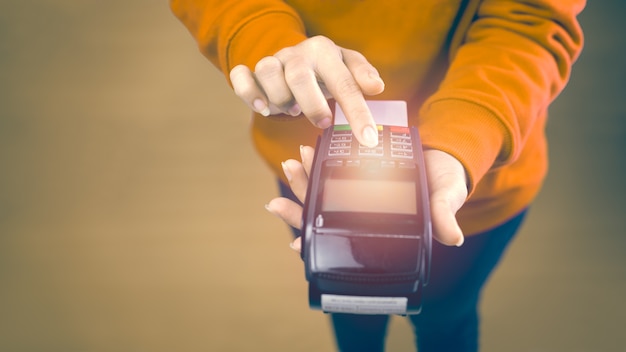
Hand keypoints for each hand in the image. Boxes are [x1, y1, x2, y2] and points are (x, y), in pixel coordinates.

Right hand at [229, 36, 384, 146]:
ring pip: (268, 74)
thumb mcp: (348, 67)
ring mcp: (272, 62)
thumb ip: (362, 75)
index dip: (357, 112)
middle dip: (312, 105)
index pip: (344, 82)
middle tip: (324, 122)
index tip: (367, 139)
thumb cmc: (326, 69)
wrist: (296, 58)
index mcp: (325, 51)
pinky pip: (241, 76)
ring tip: (293, 110)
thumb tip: (377, 86)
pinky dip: (248, 92)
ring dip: (281, 99)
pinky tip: (263, 108)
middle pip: (300, 77)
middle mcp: (297, 54)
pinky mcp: (252, 72)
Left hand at [266, 146, 467, 252]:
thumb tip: (452, 238)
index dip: (319, 245)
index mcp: (378, 226)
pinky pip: (330, 168)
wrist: (445, 154)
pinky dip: (317, 162)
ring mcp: (356, 191)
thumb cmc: (445, 182)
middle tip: (278, 203)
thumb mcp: (446, 198)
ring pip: (321, 191)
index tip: (296, 243)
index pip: (342, 240)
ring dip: (303, 181)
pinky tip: (306, 152)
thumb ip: (443, 216)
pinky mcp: (355, 170)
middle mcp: (362, 212)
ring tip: (290, 164)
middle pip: (322, 215)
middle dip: (298, 209)